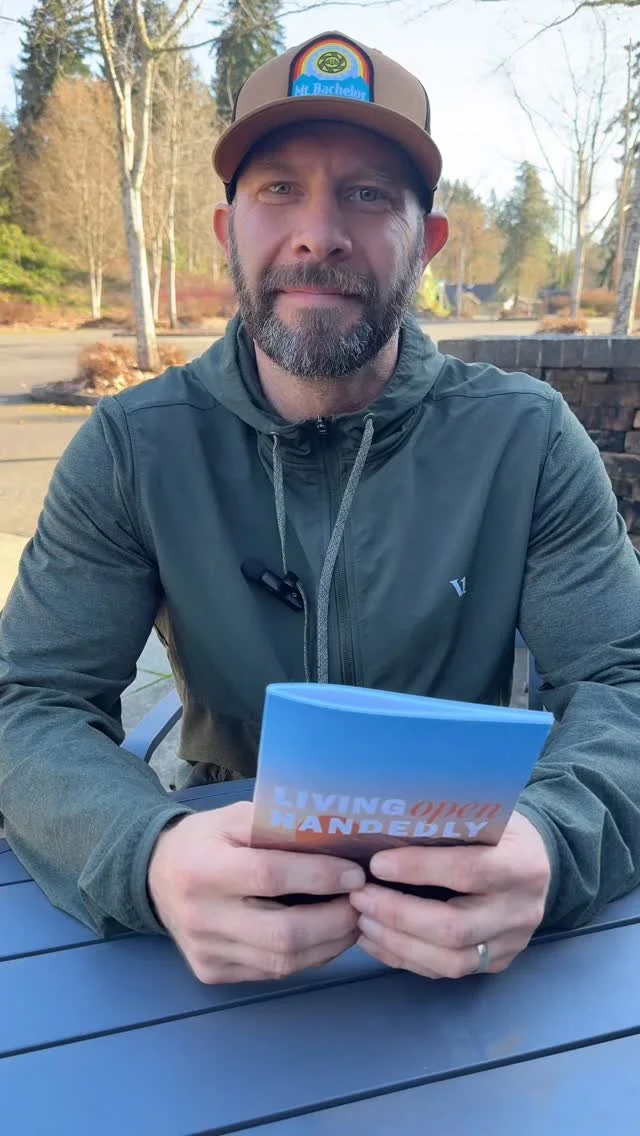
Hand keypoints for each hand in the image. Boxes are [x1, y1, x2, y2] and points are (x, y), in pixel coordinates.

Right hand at [147, 802, 364, 984]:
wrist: (155, 875)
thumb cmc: (205, 840)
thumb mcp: (233, 817)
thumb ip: (277, 824)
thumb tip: (335, 836)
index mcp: (203, 869)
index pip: (269, 876)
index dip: (318, 877)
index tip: (354, 873)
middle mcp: (201, 917)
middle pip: (282, 933)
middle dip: (335, 921)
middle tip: (362, 902)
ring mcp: (206, 952)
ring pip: (283, 962)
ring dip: (329, 943)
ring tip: (352, 919)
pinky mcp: (212, 973)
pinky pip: (272, 972)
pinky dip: (308, 957)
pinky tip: (325, 936)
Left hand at [350, 812, 550, 978]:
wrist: (540, 862)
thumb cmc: (498, 830)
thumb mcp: (483, 815)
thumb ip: (447, 824)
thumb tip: (384, 824)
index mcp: (519, 864)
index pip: (467, 871)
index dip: (418, 870)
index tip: (377, 864)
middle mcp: (520, 910)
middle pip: (454, 928)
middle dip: (398, 915)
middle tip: (359, 898)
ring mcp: (511, 944)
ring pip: (449, 961)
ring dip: (396, 942)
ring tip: (361, 921)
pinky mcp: (497, 964)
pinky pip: (446, 972)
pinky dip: (404, 958)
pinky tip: (375, 940)